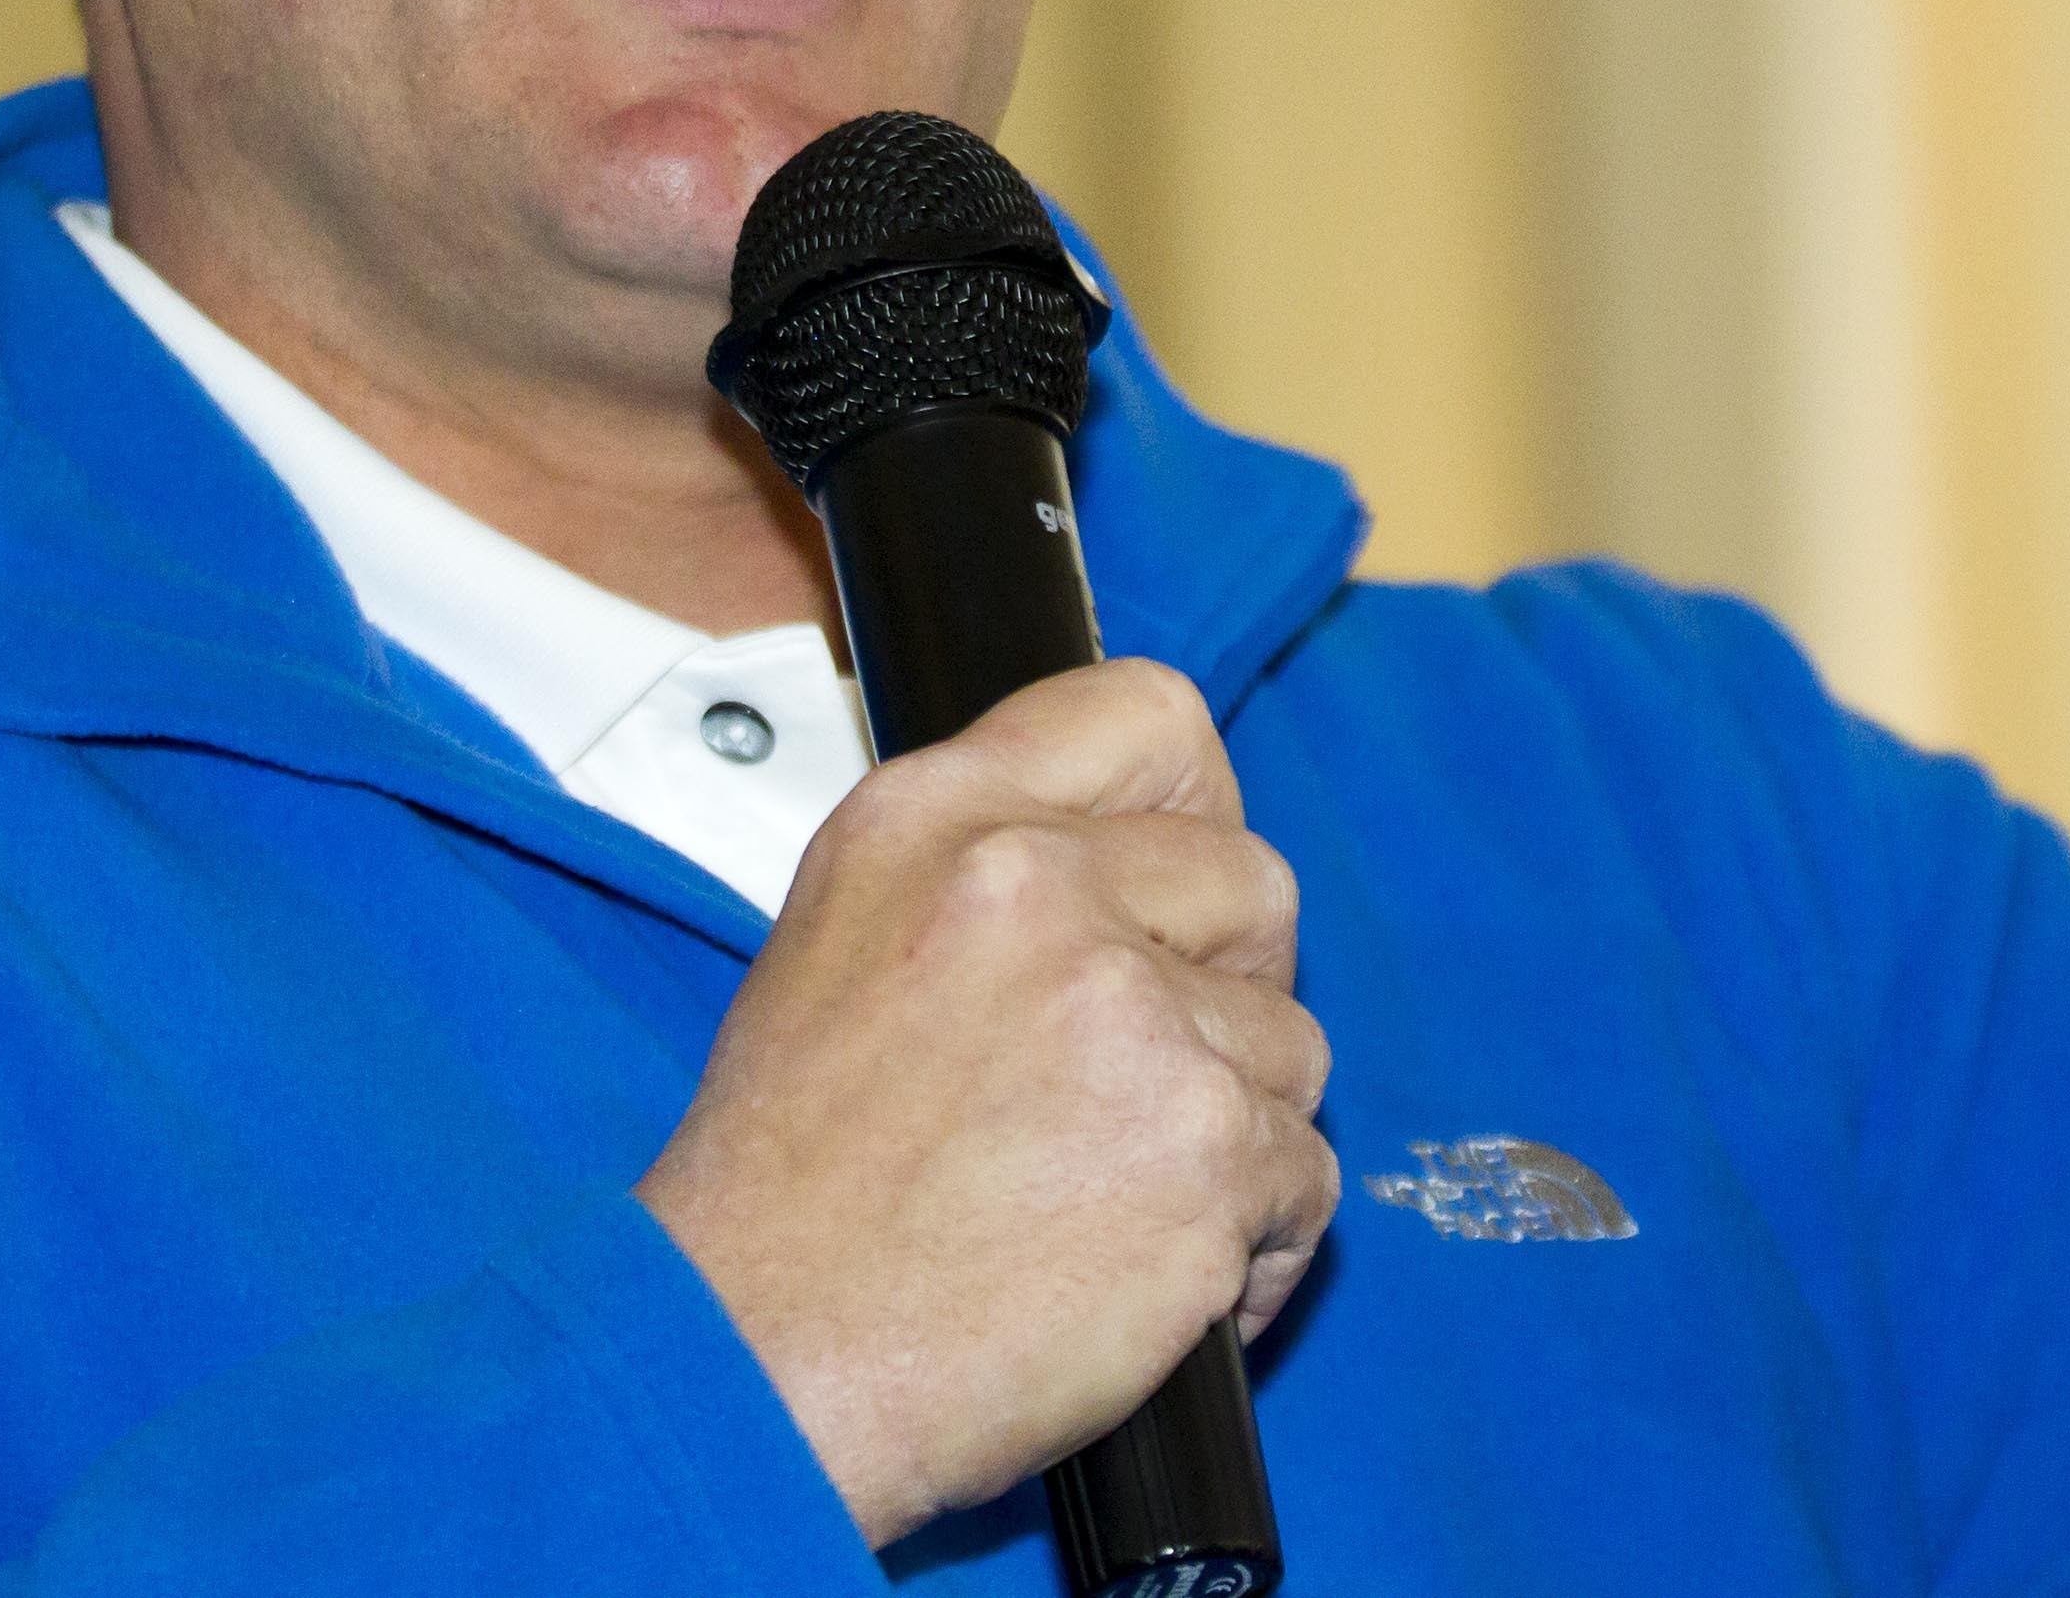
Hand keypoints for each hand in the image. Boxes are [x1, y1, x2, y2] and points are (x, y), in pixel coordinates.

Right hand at [634, 658, 1336, 1548]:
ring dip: (1234, 1131)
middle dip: (1231, 987)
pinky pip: (1306, 1177)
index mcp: (936, 817)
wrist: (763, 1355)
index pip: (1147, 715)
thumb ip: (979, 865)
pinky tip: (1148, 1276)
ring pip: (1291, 1047)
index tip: (1191, 878)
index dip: (1196, 801)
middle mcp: (1036, 885)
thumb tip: (1122, 854)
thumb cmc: (791, 1182)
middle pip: (1253, 883)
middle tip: (1152, 1077)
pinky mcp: (1208, 1149)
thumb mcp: (837, 936)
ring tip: (1116, 1201)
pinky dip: (1251, 1245)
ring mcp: (1133, 1013)